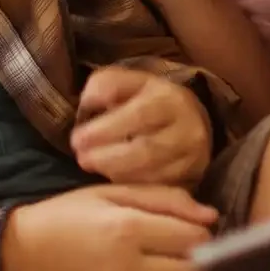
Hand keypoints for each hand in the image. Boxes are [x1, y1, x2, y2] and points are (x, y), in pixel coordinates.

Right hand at [1, 183, 217, 270]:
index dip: (202, 230)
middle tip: (188, 245)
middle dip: (201, 257)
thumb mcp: (110, 193)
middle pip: (194, 270)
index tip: (193, 223)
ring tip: (175, 262)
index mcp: (128, 227)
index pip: (194, 236)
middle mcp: (129, 265)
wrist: (17, 256)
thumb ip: (164, 198)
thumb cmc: (65, 216)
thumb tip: (211, 215)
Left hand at [72, 67, 214, 188]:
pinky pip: (157, 188)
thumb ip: (106, 85)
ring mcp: (192, 158)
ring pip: (151, 173)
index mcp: (171, 99)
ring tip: (95, 167)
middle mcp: (188, 129)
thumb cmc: (149, 100)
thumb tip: (89, 102)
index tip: (77, 139)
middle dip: (107, 158)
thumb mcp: (129, 82)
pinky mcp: (190, 180)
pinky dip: (131, 185)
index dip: (104, 130)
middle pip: (145, 150)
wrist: (190, 120)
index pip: (138, 115)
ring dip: (115, 173)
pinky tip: (114, 178)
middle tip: (82, 159)